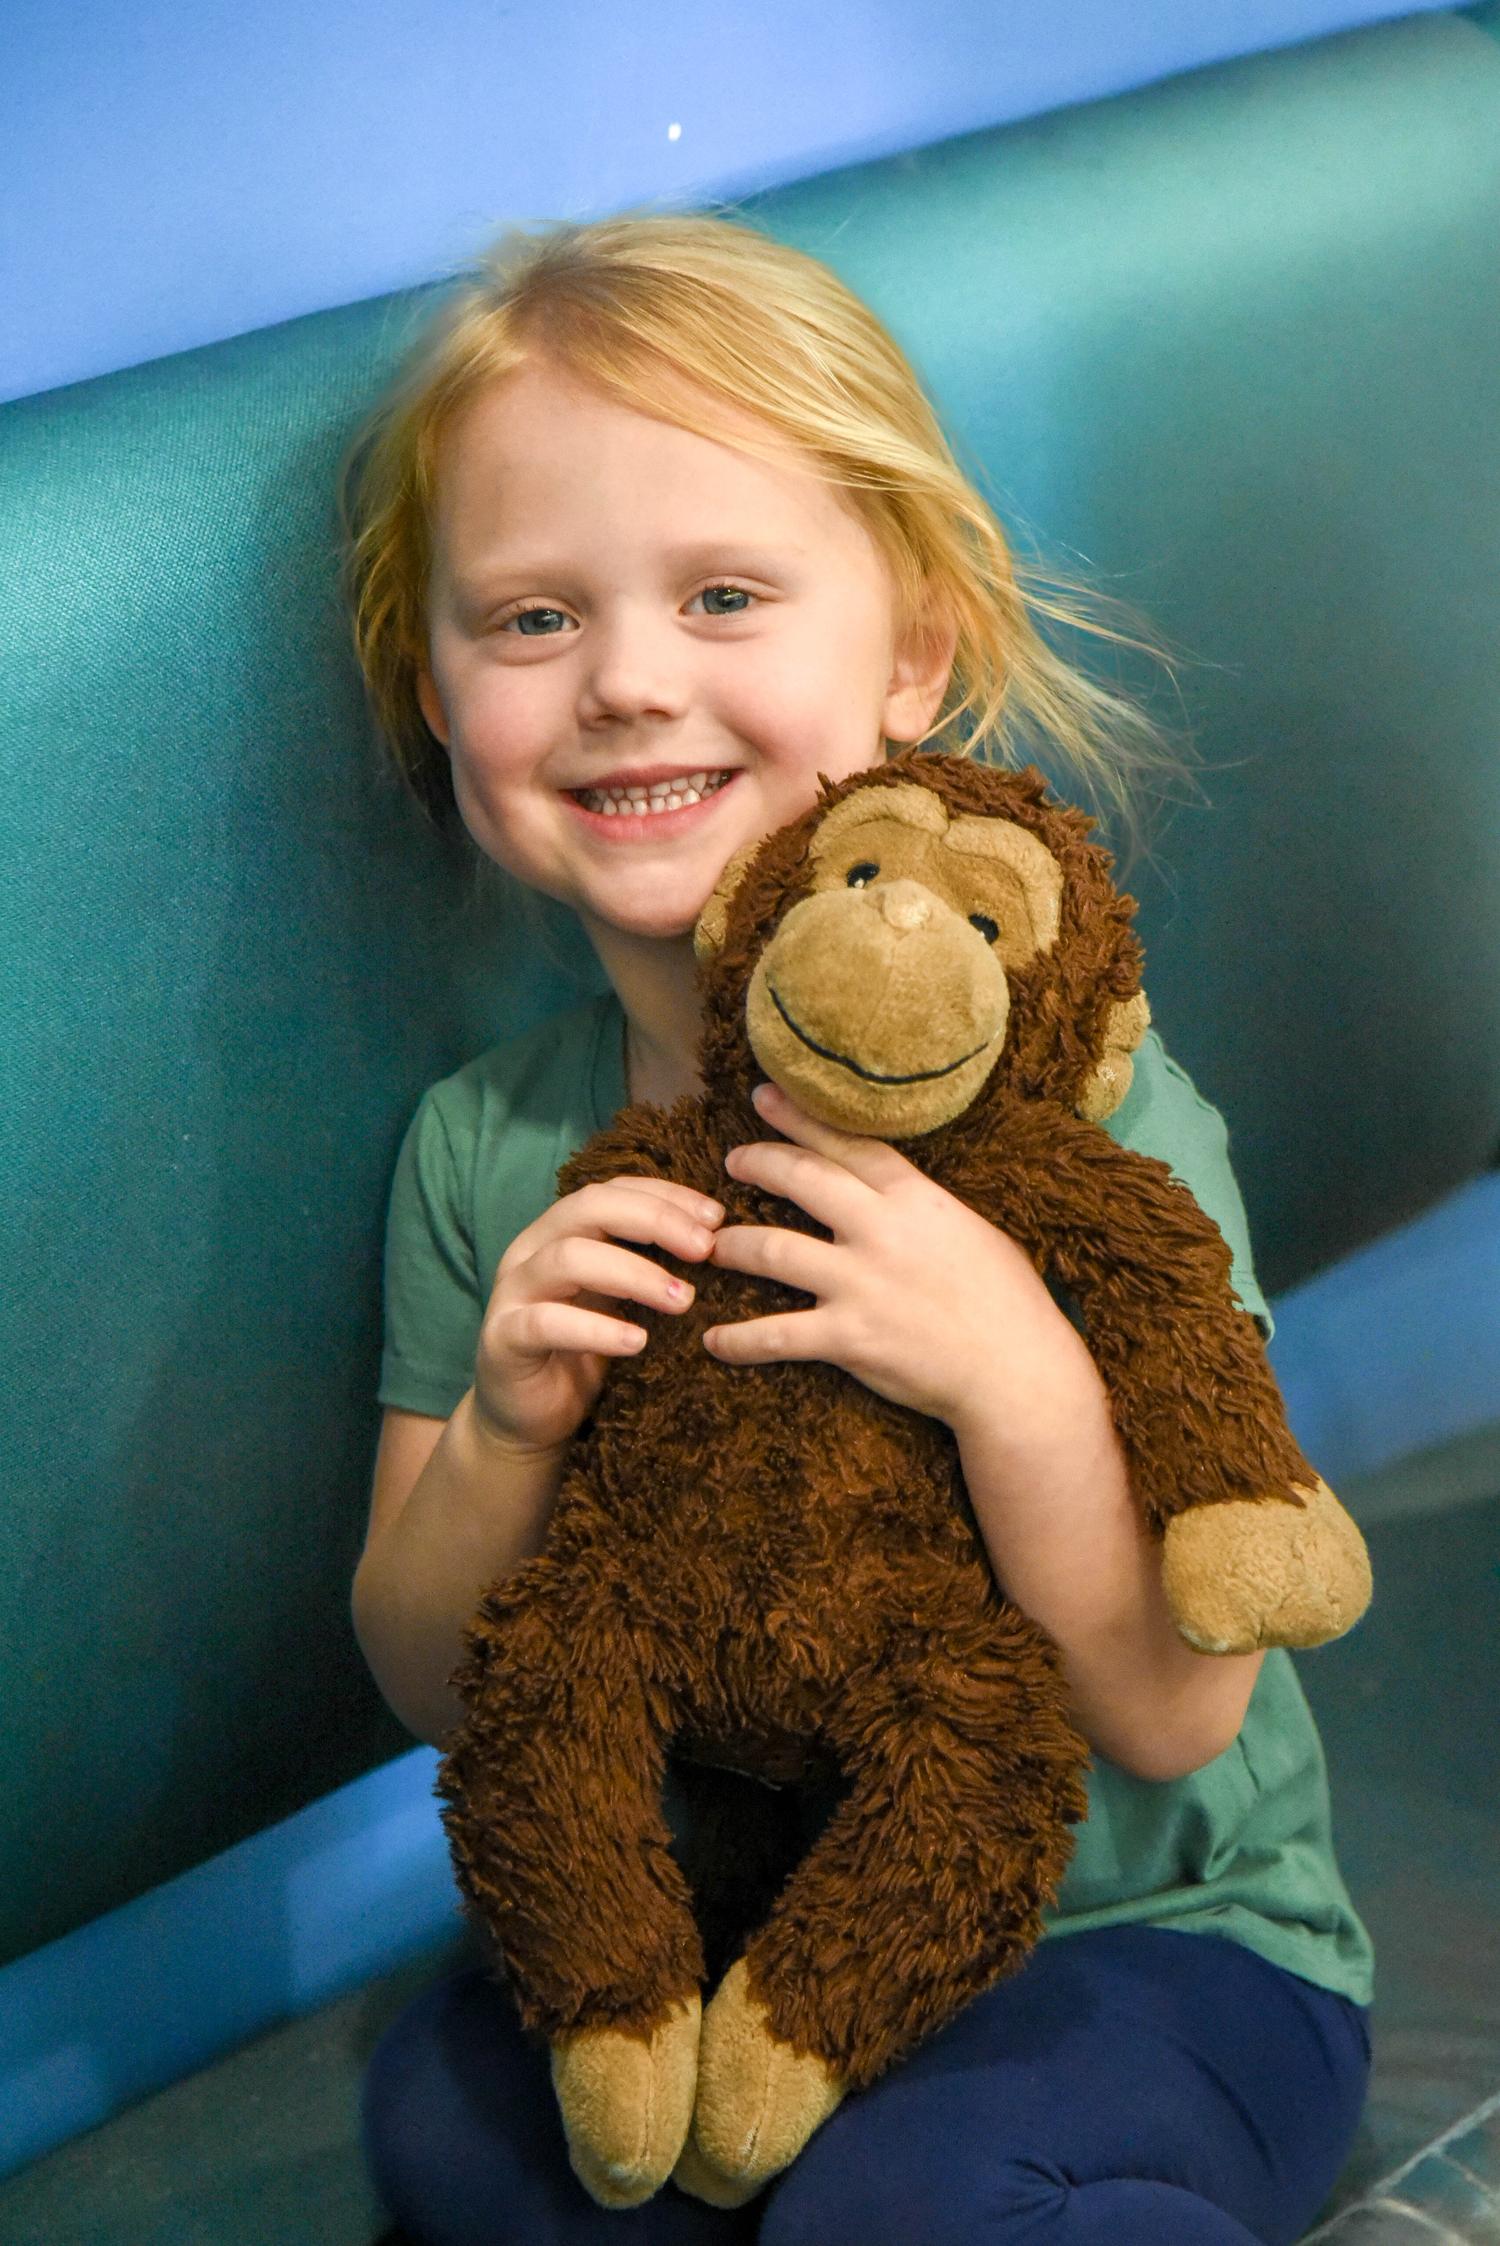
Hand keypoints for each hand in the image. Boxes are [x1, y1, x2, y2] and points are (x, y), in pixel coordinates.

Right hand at [474, 1179, 723, 1453]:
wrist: (529, 1422)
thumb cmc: (584, 1354)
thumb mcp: (620, 1300)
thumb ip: (648, 1265)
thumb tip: (717, 1240)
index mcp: (561, 1231)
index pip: (614, 1190)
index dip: (666, 1194)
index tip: (716, 1217)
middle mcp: (531, 1250)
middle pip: (589, 1206)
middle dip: (655, 1220)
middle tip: (705, 1250)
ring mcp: (513, 1292)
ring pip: (568, 1258)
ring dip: (634, 1273)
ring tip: (682, 1299)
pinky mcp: (503, 1339)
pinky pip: (546, 1323)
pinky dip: (596, 1329)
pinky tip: (637, 1342)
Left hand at [704, 1082, 1090, 1429]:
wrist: (1017, 1372)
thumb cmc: (1006, 1303)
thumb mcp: (972, 1232)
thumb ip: (922, 1209)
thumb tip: (893, 1193)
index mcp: (916, 1199)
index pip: (847, 1143)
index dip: (800, 1117)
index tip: (764, 1096)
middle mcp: (881, 1231)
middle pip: (801, 1179)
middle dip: (758, 1163)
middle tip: (733, 1162)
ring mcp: (860, 1284)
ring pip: (771, 1249)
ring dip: (732, 1246)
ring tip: (712, 1246)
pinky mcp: (848, 1338)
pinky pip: (775, 1334)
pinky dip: (739, 1340)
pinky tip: (714, 1342)